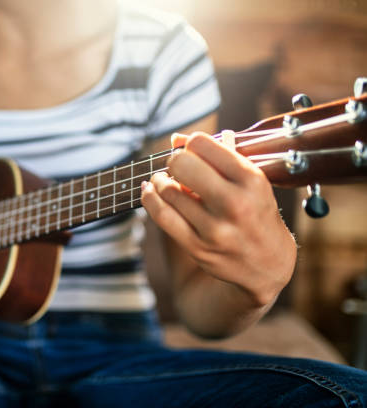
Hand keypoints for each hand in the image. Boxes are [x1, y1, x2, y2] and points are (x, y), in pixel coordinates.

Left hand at [141, 132, 296, 306]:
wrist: (268, 264)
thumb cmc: (256, 212)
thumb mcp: (249, 181)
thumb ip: (217, 156)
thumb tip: (176, 138)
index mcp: (250, 180)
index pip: (202, 145)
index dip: (191, 143)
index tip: (191, 150)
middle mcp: (234, 203)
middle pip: (181, 165)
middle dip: (174, 161)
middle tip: (176, 166)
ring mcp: (214, 228)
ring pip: (168, 191)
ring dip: (159, 180)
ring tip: (162, 180)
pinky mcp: (197, 247)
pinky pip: (162, 217)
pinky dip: (149, 199)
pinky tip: (149, 191)